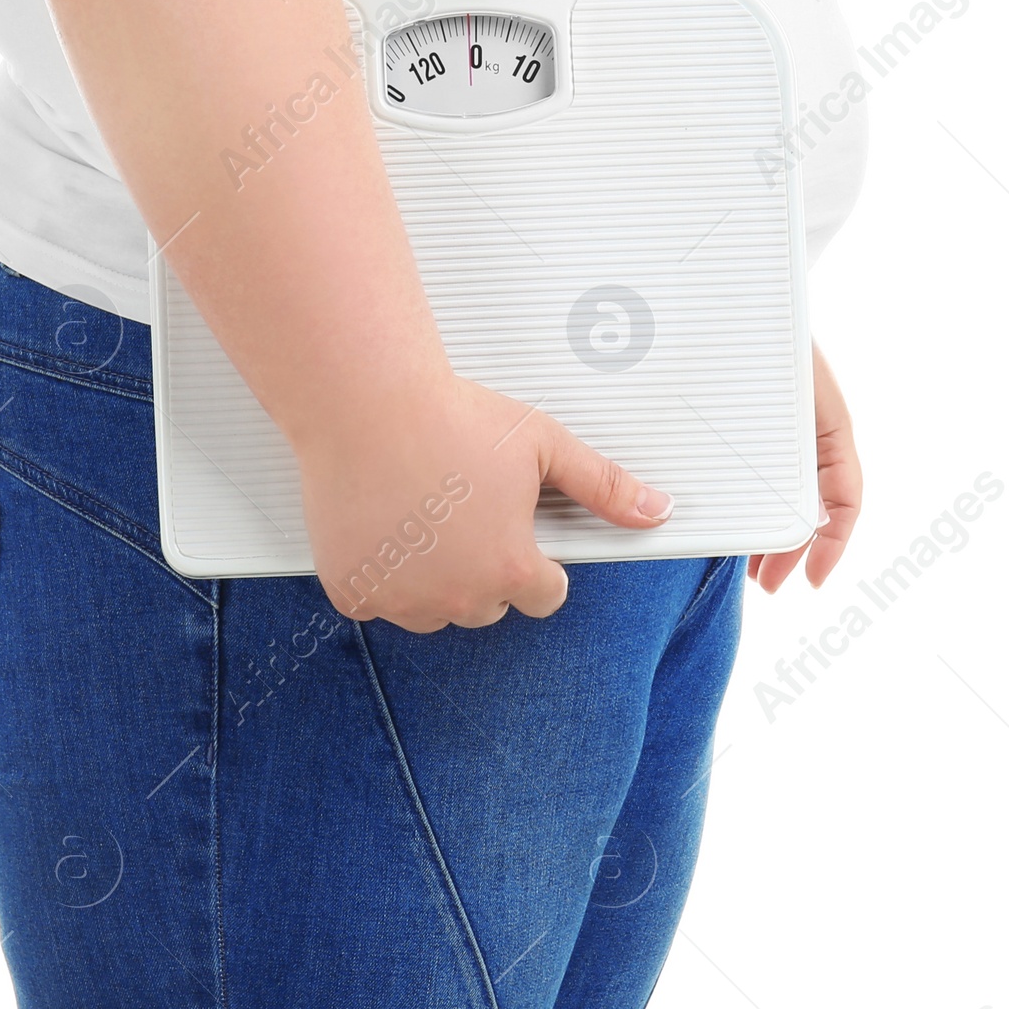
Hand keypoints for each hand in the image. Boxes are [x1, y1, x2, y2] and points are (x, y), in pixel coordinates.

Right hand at [297, 374, 674, 632]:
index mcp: (511, 570)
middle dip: (482, 565)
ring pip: (431, 608)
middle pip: (486, 604)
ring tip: (422, 511)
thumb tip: (656, 510)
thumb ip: (603, 486)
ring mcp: (401, 599)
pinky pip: (375, 599)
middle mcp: (457, 598)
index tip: (513, 527)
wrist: (366, 400)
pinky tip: (383, 523)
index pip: (544, 595)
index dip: (534, 559)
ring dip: (432, 576)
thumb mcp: (543, 443)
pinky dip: (379, 572)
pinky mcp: (352, 590)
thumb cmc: (450, 416)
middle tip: (462, 507)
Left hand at [749, 339, 860, 592]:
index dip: (832, 543)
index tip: (812, 579)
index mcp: (826, 420)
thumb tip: (807, 497)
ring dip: (769, 530)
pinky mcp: (741, 416)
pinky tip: (724, 515)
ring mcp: (774, 422)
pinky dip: (747, 498)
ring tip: (748, 566)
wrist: (738, 271)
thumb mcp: (794, 382)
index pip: (844, 496)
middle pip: (808, 502)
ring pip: (780, 488)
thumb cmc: (769, 319)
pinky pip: (751, 465)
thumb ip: (804, 433)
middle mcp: (804, 425)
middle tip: (766, 582)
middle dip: (792, 548)